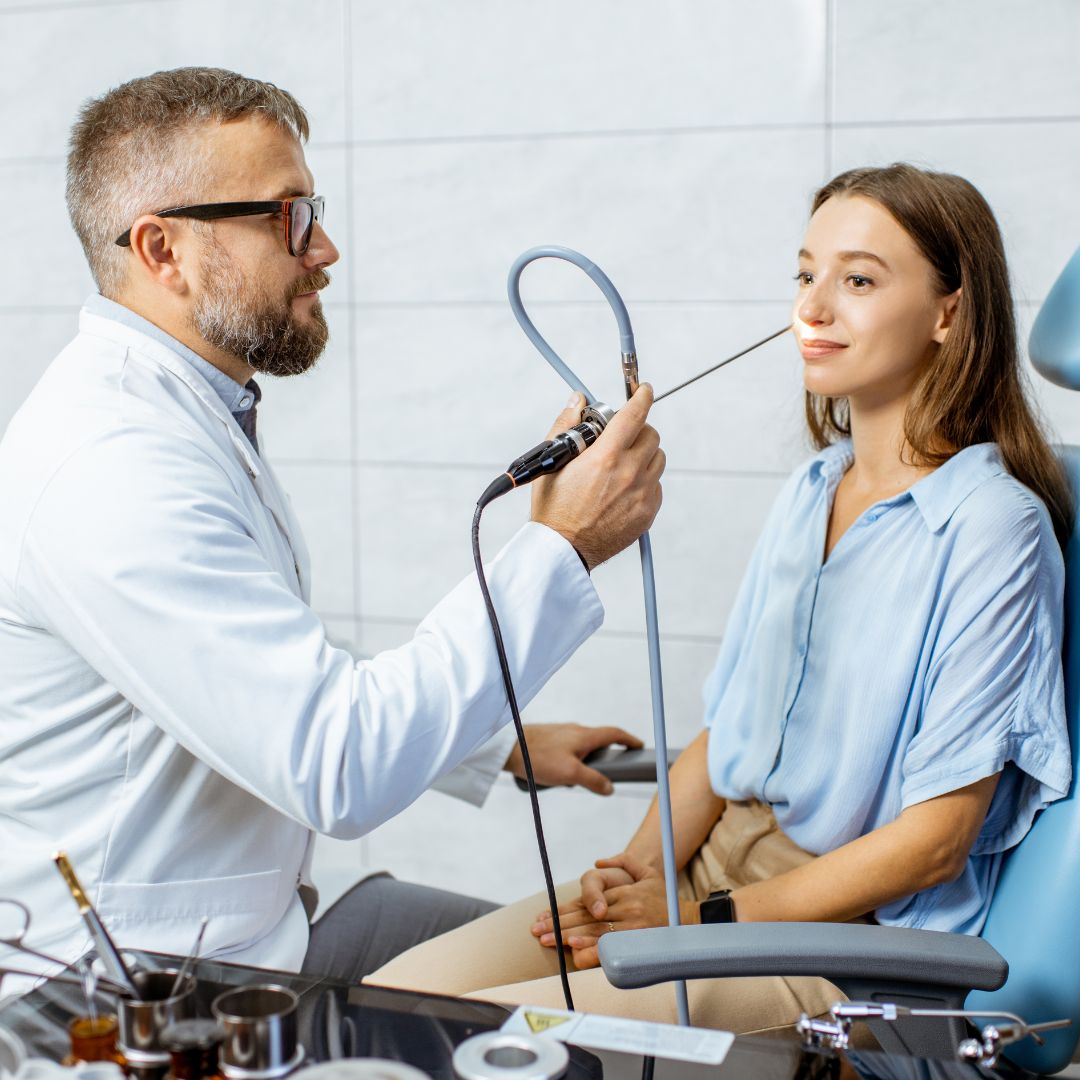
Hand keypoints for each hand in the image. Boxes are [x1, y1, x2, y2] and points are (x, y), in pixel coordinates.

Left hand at [504, 723, 642, 794]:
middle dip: (605, 757)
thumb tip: (609, 788)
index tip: (639, 746)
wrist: (508, 747)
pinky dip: (570, 761)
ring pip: (581, 747)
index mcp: (584, 735)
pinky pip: (567, 750)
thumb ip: (593, 781)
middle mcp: (575, 730)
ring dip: (584, 762)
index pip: (614, 733)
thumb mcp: (570, 774)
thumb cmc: (538, 757)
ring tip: (570, 781)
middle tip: (604, 775)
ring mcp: (561, 733)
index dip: (629, 740)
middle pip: (598, 741)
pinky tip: (556, 776)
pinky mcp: (549, 738)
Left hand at [530, 853, 680, 968]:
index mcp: (624, 891)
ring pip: (595, 930)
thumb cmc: (665, 898)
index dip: (565, 909)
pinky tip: (576, 951)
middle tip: (537, 930)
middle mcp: (626, 906)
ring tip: (549, 940)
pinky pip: (611, 946)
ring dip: (569, 936)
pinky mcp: (639, 943)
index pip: (587, 900)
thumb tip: (599, 861)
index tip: (545, 915)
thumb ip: (624, 862)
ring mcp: (632, 926)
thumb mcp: (648, 873)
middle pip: (586, 915)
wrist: (692, 922)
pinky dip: (592, 949)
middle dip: (559, 924)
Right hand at [531, 387, 663, 569]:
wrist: (564, 549)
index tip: (643, 390)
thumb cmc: (554, 509)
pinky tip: (622, 489)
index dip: (641, 397)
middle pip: (650, 435)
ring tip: (621, 466)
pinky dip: (644, 481)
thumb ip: (566, 425)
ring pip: (657, 459)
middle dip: (637, 430)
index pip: (634, 415)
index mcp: (605, 458)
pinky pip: (656, 485)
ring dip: (643, 455)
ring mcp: (642, 494)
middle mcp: (629, 474)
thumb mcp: (552, 462)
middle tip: (621, 438)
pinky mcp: (648, 512)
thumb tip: (577, 400)